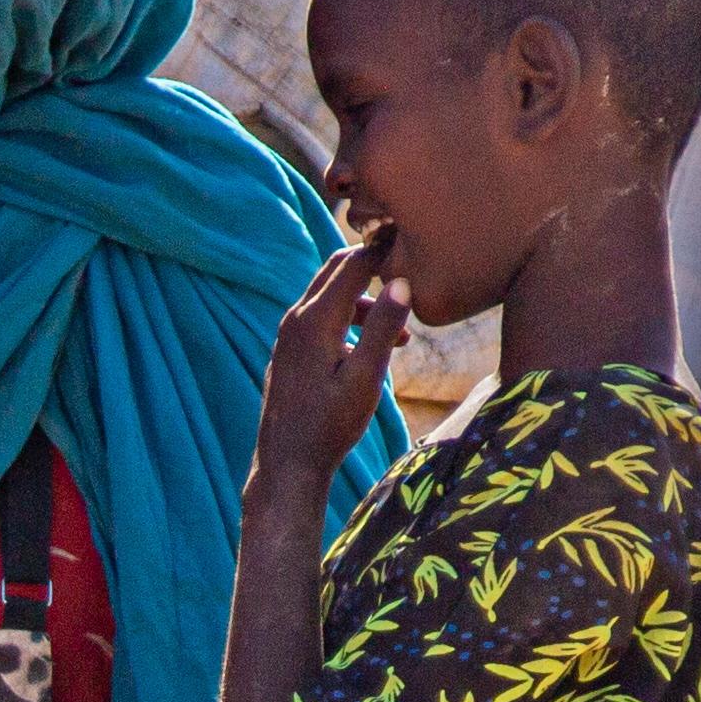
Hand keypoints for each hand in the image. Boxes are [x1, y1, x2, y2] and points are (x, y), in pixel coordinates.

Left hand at [256, 221, 406, 490]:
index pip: (354, 264)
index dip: (384, 248)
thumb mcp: (366, 379)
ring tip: (399, 334)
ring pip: (330, 295)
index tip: (413, 237)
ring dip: (364, 300)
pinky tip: (369, 350)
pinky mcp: (289, 350)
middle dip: (372, 264)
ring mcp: (288, 334)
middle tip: (408, 263)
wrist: (288, 464)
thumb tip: (402, 282)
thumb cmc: (330, 427)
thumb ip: (383, 329)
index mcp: (316, 320)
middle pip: (337, 269)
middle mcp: (296, 319)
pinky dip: (348, 319)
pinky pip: (321, 317)